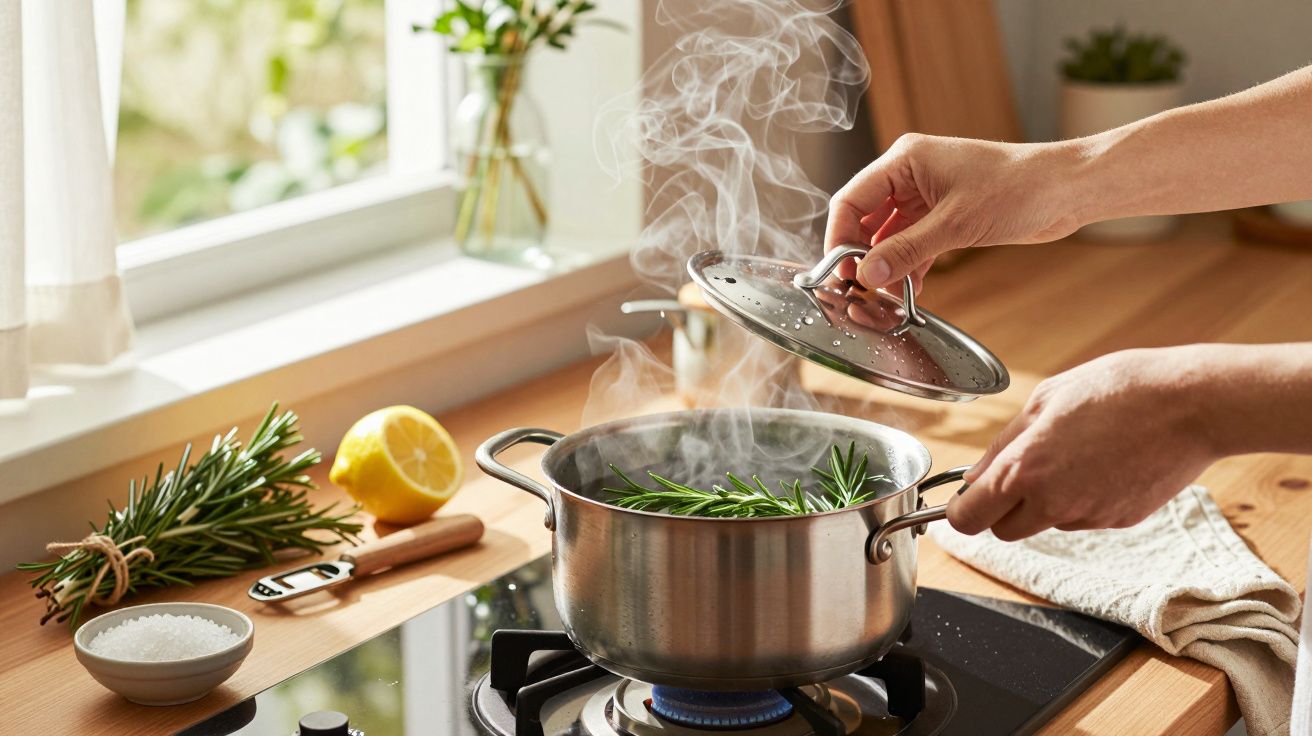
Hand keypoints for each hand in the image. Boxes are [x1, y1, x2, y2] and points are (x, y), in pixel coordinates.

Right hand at [824, 134, 1084, 290]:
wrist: (1067, 190)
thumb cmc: (1019, 188)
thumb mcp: (955, 224)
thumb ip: (906, 250)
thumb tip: (867, 275)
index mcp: (905, 160)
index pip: (852, 199)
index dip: (839, 237)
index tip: (840, 273)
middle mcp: (910, 174)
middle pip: (865, 218)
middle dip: (861, 255)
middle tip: (861, 290)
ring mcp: (926, 194)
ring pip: (888, 234)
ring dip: (887, 264)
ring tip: (888, 296)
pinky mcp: (944, 214)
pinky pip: (912, 242)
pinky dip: (909, 265)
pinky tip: (911, 290)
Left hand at [945, 347, 1219, 540]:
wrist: (1192, 404)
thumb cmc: (1118, 389)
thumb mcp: (1046, 399)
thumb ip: (1004, 443)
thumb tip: (975, 476)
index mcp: (1025, 470)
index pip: (968, 519)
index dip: (961, 511)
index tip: (965, 499)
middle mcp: (1053, 503)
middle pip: (1004, 531)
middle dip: (1002, 509)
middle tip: (1021, 471)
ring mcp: (1089, 517)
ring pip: (1047, 522)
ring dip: (1048, 500)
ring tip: (1077, 453)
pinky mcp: (1120, 521)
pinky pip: (1085, 516)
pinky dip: (1085, 497)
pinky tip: (1105, 462)